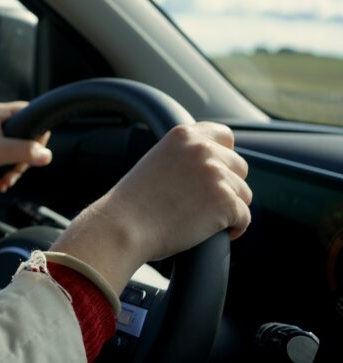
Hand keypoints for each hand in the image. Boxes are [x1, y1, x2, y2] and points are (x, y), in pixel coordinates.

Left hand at [0, 102, 52, 197]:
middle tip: (17, 169)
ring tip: (5, 180)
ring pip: (15, 152)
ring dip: (14, 169)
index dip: (37, 132)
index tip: (36, 150)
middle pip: (25, 136)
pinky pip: (4, 161)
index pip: (29, 112)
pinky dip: (5, 173)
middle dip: (24, 158)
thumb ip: (24, 152)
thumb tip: (47, 155)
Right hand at [52, 122, 251, 292]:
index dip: (223, 157)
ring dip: (228, 208)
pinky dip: (233, 229)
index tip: (215, 173)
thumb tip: (213, 166)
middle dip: (227, 185)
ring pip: (243, 194)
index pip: (224, 136)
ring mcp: (216, 174)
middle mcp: (202, 149)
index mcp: (183, 135)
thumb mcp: (158, 161)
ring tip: (202, 218)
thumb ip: (185, 156)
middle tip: (203, 202)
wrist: (123, 225)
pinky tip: (210, 232)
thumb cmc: (134, 201)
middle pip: (239, 167)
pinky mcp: (225, 201)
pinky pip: (244, 218)